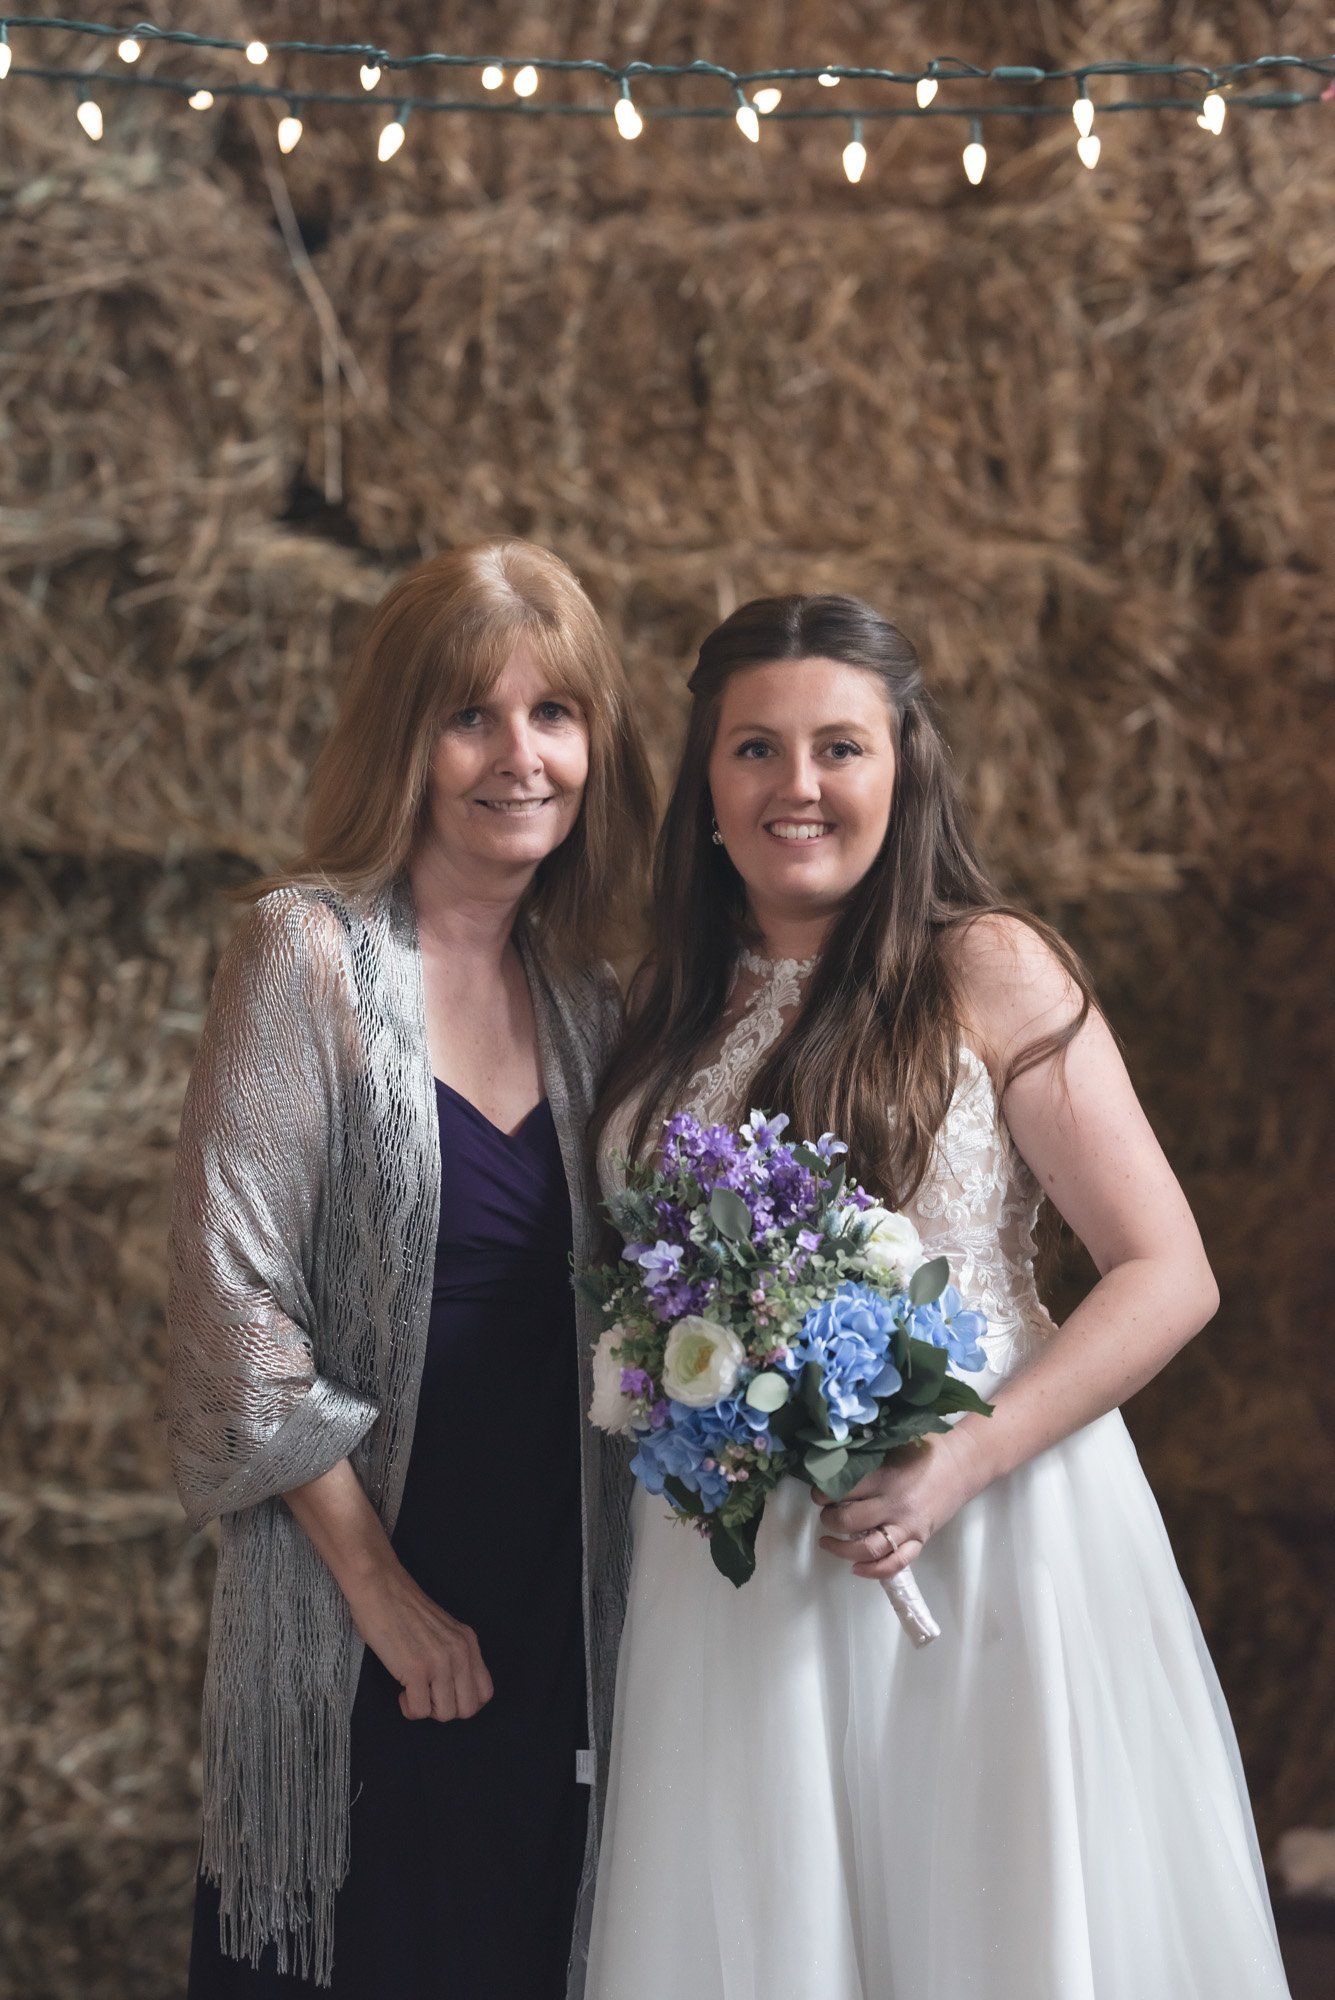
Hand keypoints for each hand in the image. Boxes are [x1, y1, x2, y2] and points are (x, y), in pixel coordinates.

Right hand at [345, 1558, 493, 1722]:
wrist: (379, 1587)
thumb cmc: (402, 1608)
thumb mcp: (443, 1630)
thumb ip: (453, 1654)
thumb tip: (452, 1689)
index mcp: (469, 1642)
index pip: (484, 1692)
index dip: (463, 1701)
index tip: (442, 1693)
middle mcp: (460, 1653)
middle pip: (467, 1709)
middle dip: (444, 1710)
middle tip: (426, 1695)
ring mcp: (439, 1662)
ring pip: (445, 1714)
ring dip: (426, 1710)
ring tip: (411, 1691)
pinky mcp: (416, 1670)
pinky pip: (420, 1711)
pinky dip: (409, 1708)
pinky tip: (401, 1691)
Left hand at [812, 1424, 994, 1581]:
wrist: (962, 1465)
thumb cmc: (926, 1449)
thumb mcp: (894, 1444)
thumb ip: (868, 1455)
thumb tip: (834, 1458)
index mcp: (885, 1477)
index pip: (843, 1490)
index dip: (822, 1493)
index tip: (818, 1493)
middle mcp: (894, 1504)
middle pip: (849, 1522)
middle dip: (829, 1520)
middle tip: (825, 1513)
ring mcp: (907, 1526)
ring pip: (867, 1549)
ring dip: (841, 1549)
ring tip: (827, 1541)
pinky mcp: (919, 1540)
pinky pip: (895, 1564)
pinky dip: (873, 1572)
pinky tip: (856, 1568)